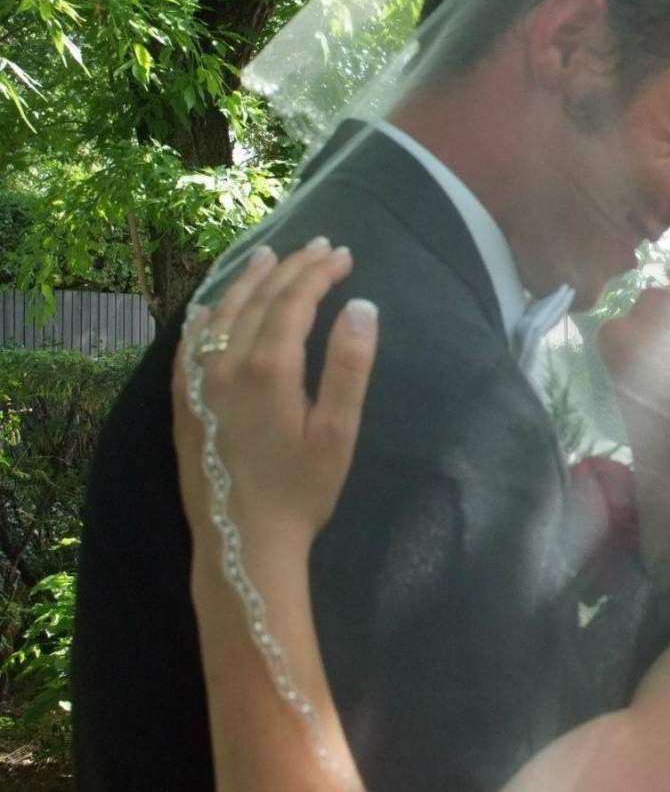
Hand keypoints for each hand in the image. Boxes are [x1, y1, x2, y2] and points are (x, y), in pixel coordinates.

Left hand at [172, 238, 378, 555]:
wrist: (243, 543)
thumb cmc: (302, 491)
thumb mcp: (339, 433)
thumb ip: (350, 366)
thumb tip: (362, 306)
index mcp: (269, 367)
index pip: (294, 301)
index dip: (320, 274)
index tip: (344, 256)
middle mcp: (227, 364)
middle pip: (259, 299)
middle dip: (292, 268)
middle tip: (320, 247)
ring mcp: (200, 383)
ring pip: (221, 313)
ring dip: (248, 280)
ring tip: (269, 256)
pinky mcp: (185, 403)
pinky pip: (189, 344)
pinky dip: (205, 314)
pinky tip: (211, 306)